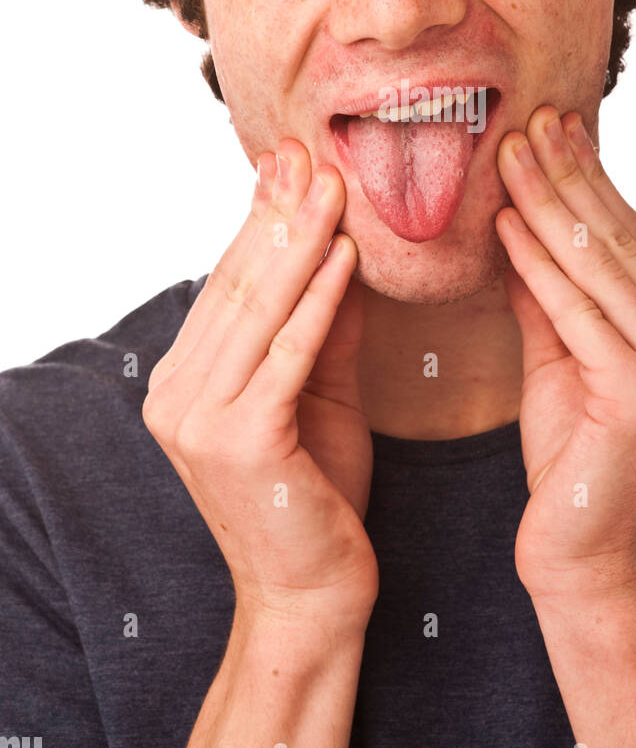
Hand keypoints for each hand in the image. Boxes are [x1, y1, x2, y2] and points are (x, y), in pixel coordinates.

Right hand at [143, 140, 377, 626]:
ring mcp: (200, 420)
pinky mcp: (240, 441)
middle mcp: (178, 395)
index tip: (291, 163)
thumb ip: (325, 328)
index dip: (264, 220)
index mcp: (186, 381)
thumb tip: (344, 249)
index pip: (231, 285)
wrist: (312, 595)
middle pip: (241, 286)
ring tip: (332, 184)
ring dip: (301, 240)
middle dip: (281, 214)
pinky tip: (344, 255)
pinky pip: (288, 354)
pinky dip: (320, 300)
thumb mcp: (321, 393)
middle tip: (311, 153)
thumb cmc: (319, 496)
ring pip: (260, 311)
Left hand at [495, 106, 635, 604]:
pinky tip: (505, 223)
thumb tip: (517, 221)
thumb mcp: (560, 358)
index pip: (630, 239)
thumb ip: (548, 294)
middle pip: (618, 242)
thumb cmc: (571, 460)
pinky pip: (577, 312)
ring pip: (599, 267)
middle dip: (567, 176)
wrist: (587, 557)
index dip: (588, 180)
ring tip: (508, 152)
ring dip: (547, 203)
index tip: (550, 127)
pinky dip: (537, 264)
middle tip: (527, 119)